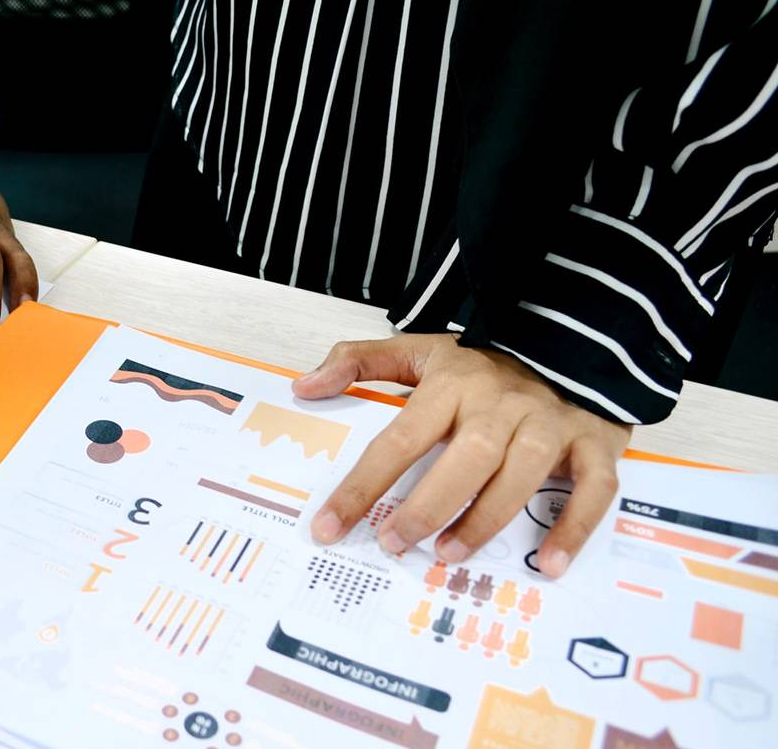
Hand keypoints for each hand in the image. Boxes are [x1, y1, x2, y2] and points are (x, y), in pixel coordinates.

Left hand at [294, 334, 630, 577]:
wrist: (573, 337)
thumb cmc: (484, 362)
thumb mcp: (419, 349)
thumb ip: (359, 363)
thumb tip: (304, 387)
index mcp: (454, 384)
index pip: (399, 439)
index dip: (362, 486)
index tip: (328, 527)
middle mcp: (503, 404)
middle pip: (466, 458)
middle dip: (428, 506)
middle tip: (395, 544)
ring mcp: (552, 423)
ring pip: (523, 473)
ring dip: (487, 519)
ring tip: (449, 555)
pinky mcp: (596, 441)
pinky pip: (594, 488)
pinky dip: (575, 528)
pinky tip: (549, 564)